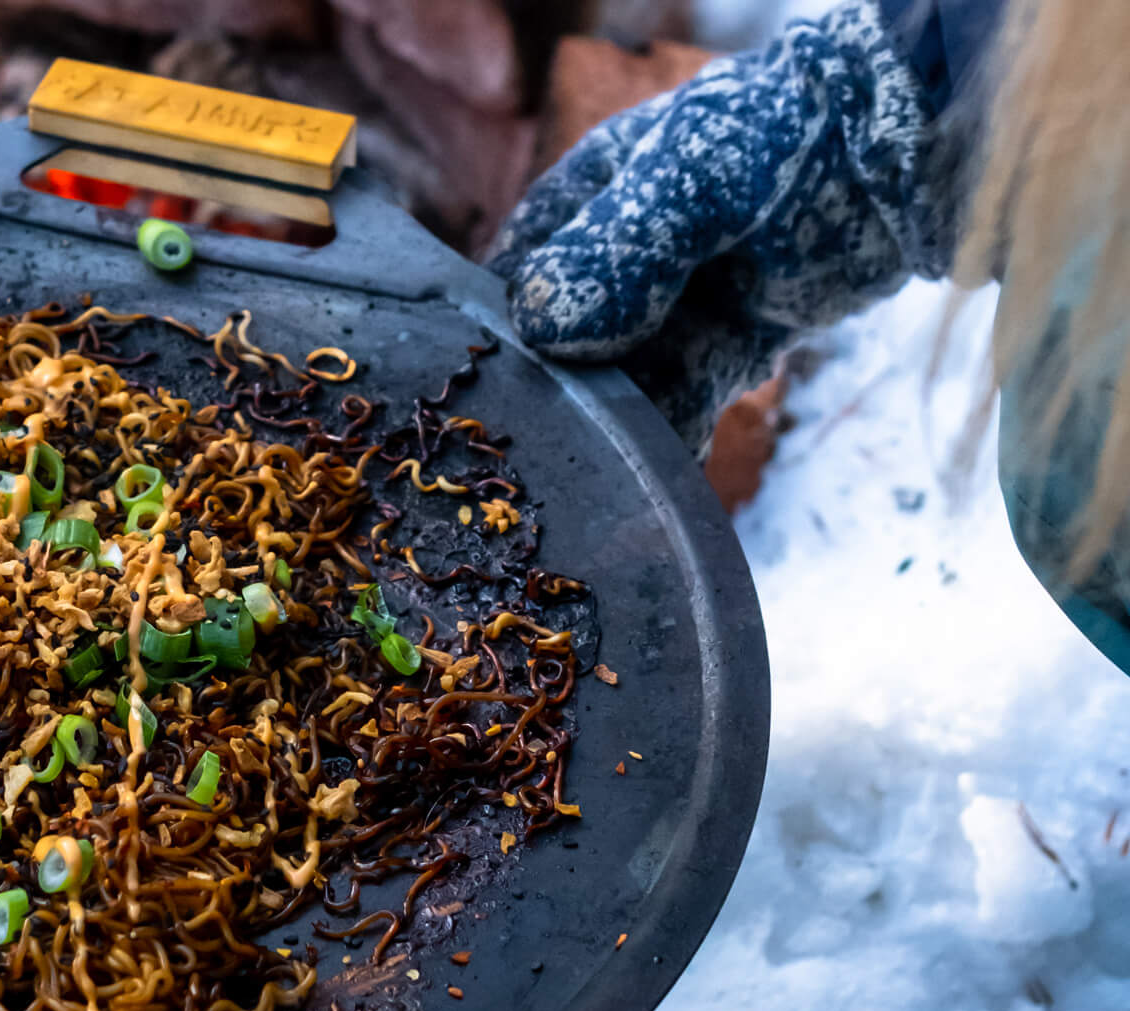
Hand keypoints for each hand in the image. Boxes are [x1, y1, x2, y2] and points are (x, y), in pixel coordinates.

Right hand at [487, 0, 956, 450]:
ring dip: (609, 431)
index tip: (482, 397)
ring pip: (625, 381)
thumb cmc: (791, 131)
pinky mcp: (733, 344)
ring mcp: (680, 303)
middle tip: (532, 464)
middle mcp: (623, 256)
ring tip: (587, 489)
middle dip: (552, 400)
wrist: (918, 142)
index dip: (497, 334)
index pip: (517, 273)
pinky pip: (686, 402)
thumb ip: (618, 248)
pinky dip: (670, 440)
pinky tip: (651, 487)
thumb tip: (543, 328)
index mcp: (590, 198)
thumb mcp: (690, 177)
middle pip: (565, 343)